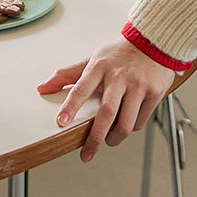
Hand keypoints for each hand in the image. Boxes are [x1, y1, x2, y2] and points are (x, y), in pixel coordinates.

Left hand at [37, 37, 175, 160]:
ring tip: (108, 141)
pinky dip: (131, 129)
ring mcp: (139, 85)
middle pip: (107, 112)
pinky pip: (140, 121)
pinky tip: (125, 125)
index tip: (61, 122)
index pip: (81, 88)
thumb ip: (67, 74)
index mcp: (100, 67)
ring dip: (114, 138)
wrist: (153, 42)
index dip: (71, 106)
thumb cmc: (118, 54)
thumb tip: (42, 88)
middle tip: (86, 154)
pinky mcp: (154, 93)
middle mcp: (120, 76)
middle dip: (95, 138)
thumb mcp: (92, 60)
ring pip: (126, 122)